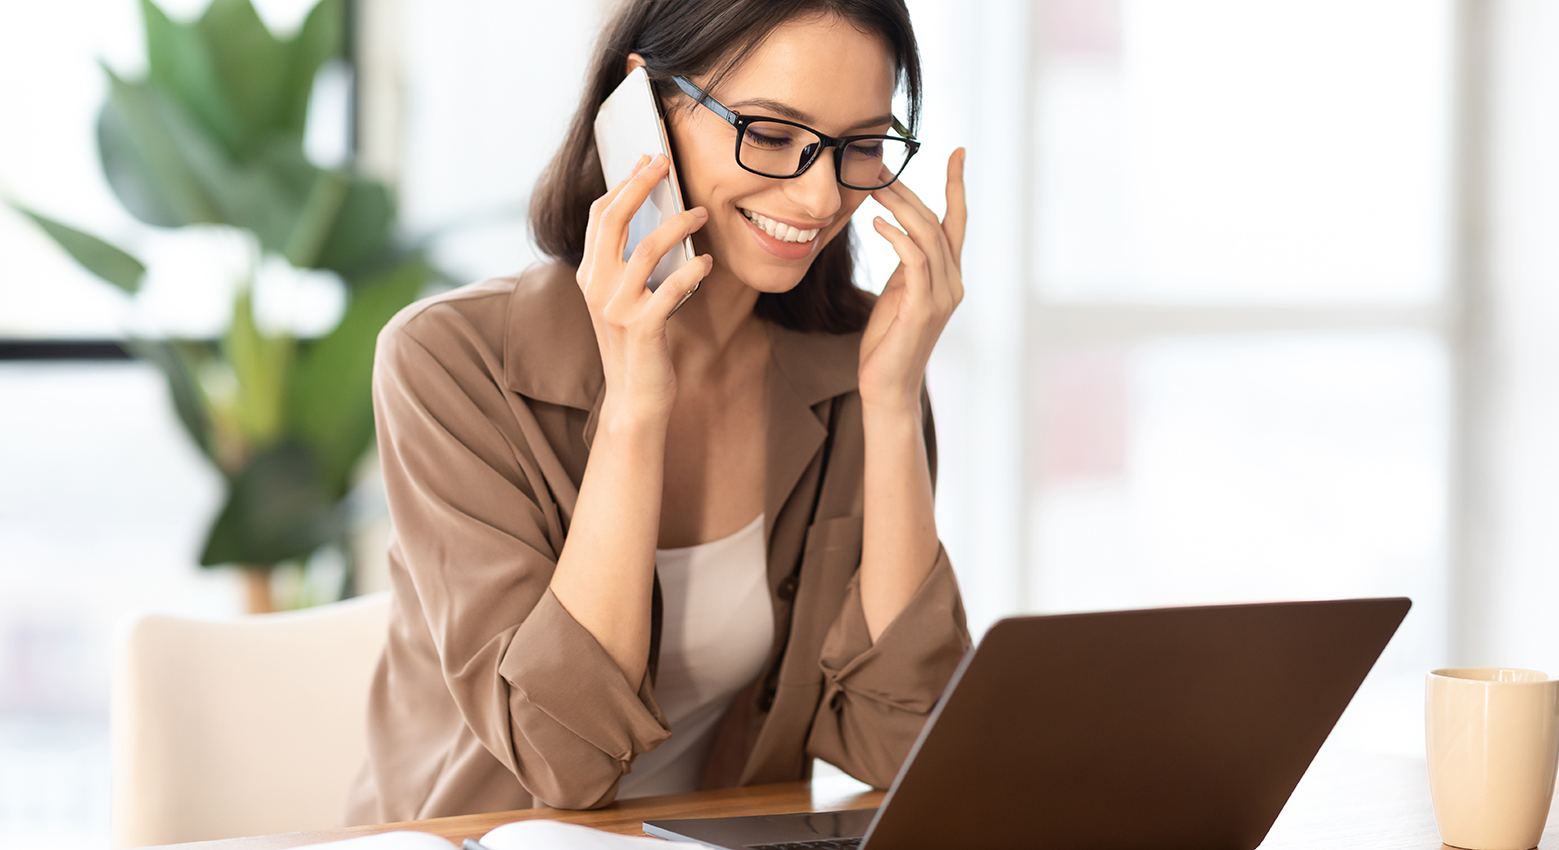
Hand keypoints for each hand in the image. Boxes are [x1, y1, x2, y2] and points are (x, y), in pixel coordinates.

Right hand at [576, 154, 713, 425]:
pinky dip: (693, 271)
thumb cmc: (637, 345)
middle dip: (641, 184)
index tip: (647, 160)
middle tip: (666, 162)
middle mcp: (596, 287)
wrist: (634, 399)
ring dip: (678, 225)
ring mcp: (617, 308)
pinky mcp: (643, 328)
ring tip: (702, 214)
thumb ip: (628, 265)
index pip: (599, 216)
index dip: (623, 183)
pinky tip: (707, 262)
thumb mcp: (623, 300)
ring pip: (646, 248)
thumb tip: (654, 217)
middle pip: (613, 219)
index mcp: (589, 276)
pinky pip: (671, 288)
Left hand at [858, 148, 967, 413]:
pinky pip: (914, 261)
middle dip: (908, 189)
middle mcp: (954, 281)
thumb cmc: (889, 341)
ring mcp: (942, 295)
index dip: (957, 185)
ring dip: (899, 205)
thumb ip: (907, 265)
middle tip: (879, 164)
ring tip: (872, 184)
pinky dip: (896, 237)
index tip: (957, 151)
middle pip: (936, 221)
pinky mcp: (923, 307)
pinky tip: (876, 221)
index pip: (956, 221)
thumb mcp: (899, 293)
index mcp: (949, 275)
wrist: (888, 387)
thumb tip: (900, 232)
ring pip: (927, 236)